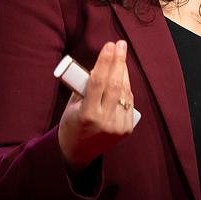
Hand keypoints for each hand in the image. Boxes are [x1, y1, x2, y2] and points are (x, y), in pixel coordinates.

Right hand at [58, 40, 135, 170]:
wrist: (79, 154)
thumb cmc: (71, 125)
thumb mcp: (72, 106)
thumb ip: (84, 88)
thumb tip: (99, 65)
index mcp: (87, 114)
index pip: (98, 82)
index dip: (105, 62)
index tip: (109, 45)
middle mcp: (105, 120)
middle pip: (115, 85)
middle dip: (119, 61)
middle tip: (121, 44)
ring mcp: (118, 126)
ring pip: (125, 93)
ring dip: (124, 72)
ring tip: (121, 56)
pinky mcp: (126, 130)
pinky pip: (129, 103)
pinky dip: (126, 88)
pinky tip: (123, 76)